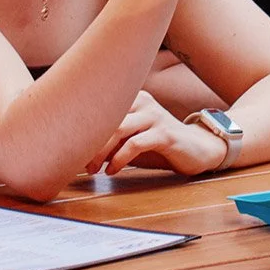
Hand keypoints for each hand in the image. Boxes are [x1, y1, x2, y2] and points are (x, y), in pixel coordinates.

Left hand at [87, 91, 226, 176]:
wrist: (198, 149)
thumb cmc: (160, 145)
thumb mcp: (132, 140)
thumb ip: (111, 140)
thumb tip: (79, 151)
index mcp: (133, 98)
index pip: (100, 109)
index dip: (83, 130)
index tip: (71, 149)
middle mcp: (142, 102)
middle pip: (105, 118)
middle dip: (88, 144)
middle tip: (80, 165)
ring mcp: (154, 116)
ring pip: (118, 130)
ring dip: (101, 153)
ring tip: (94, 170)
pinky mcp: (165, 134)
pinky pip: (135, 144)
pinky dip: (119, 159)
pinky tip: (113, 171)